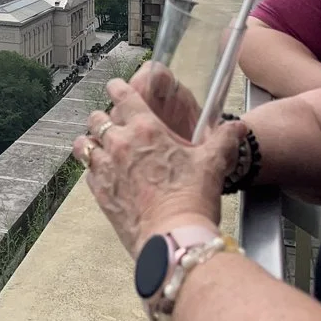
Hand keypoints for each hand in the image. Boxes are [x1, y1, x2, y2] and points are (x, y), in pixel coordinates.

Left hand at [79, 77, 238, 252]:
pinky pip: (87, 171)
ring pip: (84, 143)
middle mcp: (119, 144)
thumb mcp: (213, 163)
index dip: (117, 87)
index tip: (116, 86)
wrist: (173, 235)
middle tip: (115, 124)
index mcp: (145, 129)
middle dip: (104, 118)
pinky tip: (105, 174)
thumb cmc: (192, 198)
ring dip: (91, 141)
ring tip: (101, 146)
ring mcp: (104, 167)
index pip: (122, 96)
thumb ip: (223, 139)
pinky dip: (93, 169)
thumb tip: (237, 127)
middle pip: (97, 118)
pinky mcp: (98, 190)